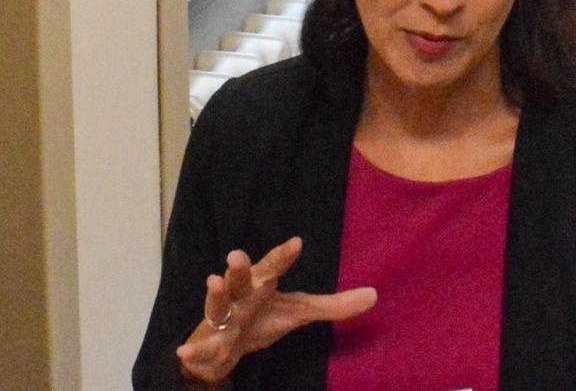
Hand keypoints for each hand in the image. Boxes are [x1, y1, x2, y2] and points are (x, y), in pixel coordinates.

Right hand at [176, 237, 375, 386]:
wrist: (224, 348)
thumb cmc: (262, 319)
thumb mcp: (299, 312)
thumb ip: (333, 305)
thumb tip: (374, 295)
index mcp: (263, 285)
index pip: (275, 267)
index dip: (284, 256)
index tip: (297, 242)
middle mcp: (240, 297)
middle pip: (241, 280)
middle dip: (239, 268)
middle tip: (237, 254)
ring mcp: (222, 319)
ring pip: (217, 306)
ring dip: (214, 296)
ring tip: (212, 282)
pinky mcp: (208, 342)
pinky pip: (200, 346)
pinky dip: (193, 349)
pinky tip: (184, 350)